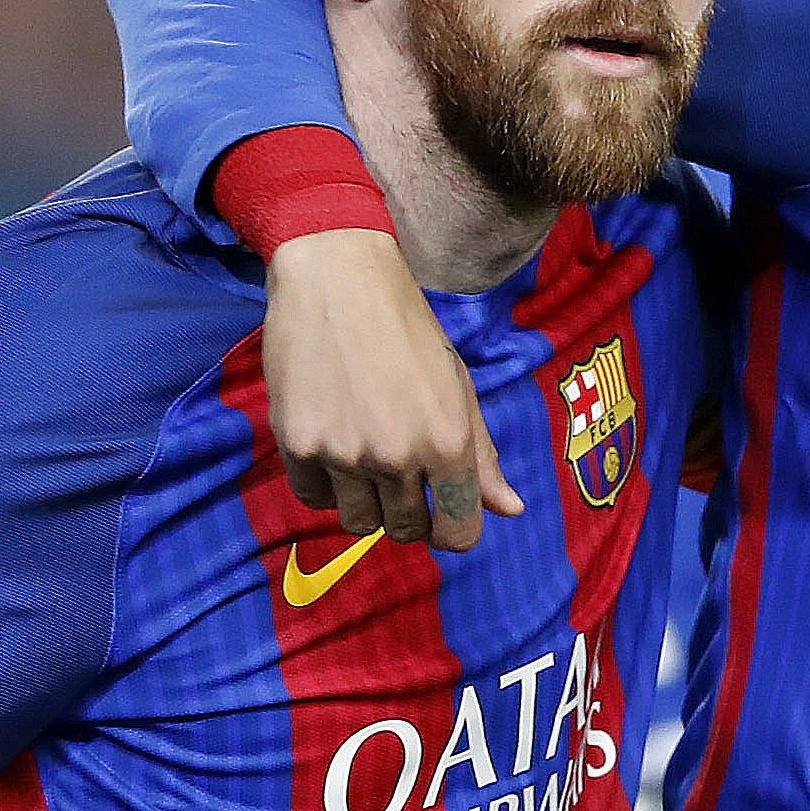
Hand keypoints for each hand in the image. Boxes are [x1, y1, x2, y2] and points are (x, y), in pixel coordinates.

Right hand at [264, 229, 522, 550]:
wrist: (336, 278)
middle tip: (399, 471)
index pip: (457, 532)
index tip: (440, 512)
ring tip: (364, 455)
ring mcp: (344, 453)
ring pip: (359, 523)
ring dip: (365, 502)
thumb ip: (482, 456)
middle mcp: (397, 455)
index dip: (452, 529)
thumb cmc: (407, 330)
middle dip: (408, 513)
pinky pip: (313, 499)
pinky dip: (325, 485)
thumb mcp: (457, 387)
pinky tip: (333, 445)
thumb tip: (511, 511)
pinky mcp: (298, 444)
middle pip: (406, 531)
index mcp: (448, 441)